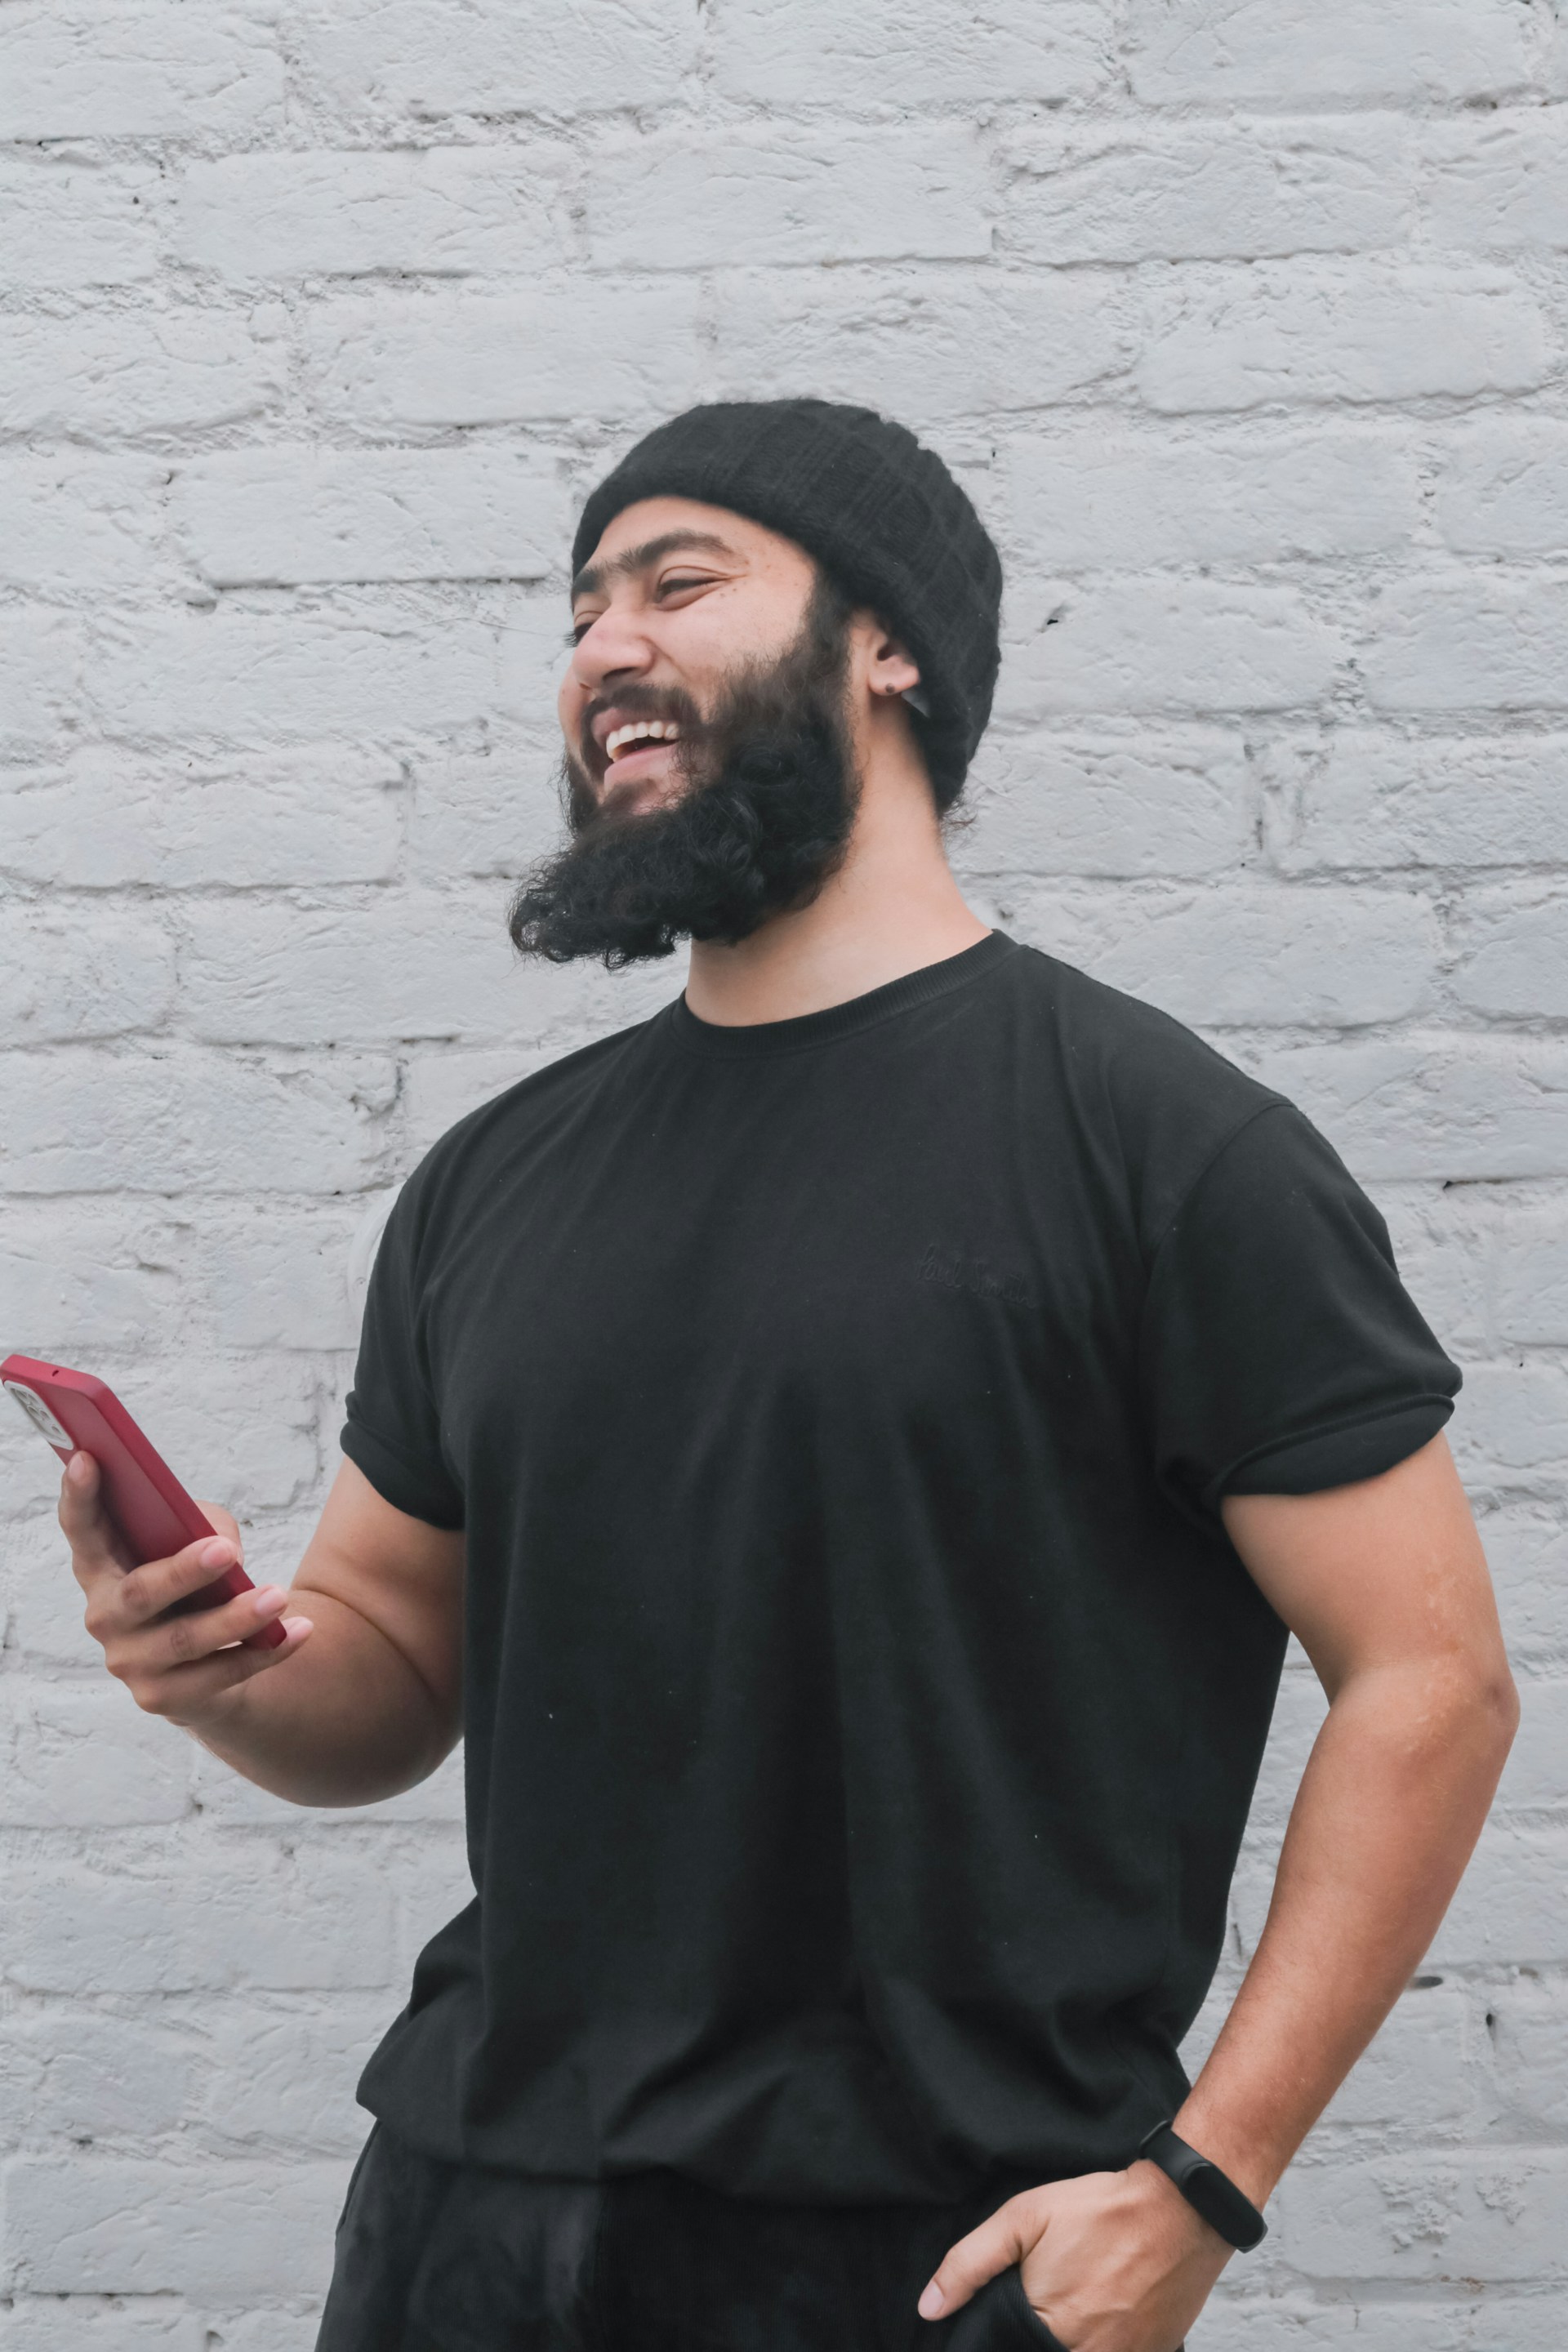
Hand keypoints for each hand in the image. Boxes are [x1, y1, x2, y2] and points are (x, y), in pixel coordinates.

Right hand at [60, 1450, 311, 1726]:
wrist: (203, 1667)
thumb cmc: (195, 1582)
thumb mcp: (195, 1541)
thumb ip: (203, 1528)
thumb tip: (223, 1548)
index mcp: (101, 1567)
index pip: (82, 1529)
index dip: (78, 1496)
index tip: (87, 1457)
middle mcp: (105, 1616)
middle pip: (139, 1594)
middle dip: (183, 1572)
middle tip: (226, 1551)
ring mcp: (130, 1662)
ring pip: (184, 1641)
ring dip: (235, 1618)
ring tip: (278, 1597)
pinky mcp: (162, 1698)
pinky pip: (220, 1675)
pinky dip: (266, 1651)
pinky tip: (300, 1631)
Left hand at [917, 2161, 1230, 2351]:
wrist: (1180, 2210)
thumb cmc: (1100, 2210)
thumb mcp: (1024, 2218)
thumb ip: (970, 2264)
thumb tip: (929, 2308)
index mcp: (1050, 2331)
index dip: (998, 2342)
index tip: (1011, 2319)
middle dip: (1032, 2339)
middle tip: (1044, 2302)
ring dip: (1067, 2340)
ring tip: (1073, 2302)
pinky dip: (1100, 2342)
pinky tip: (1100, 2313)